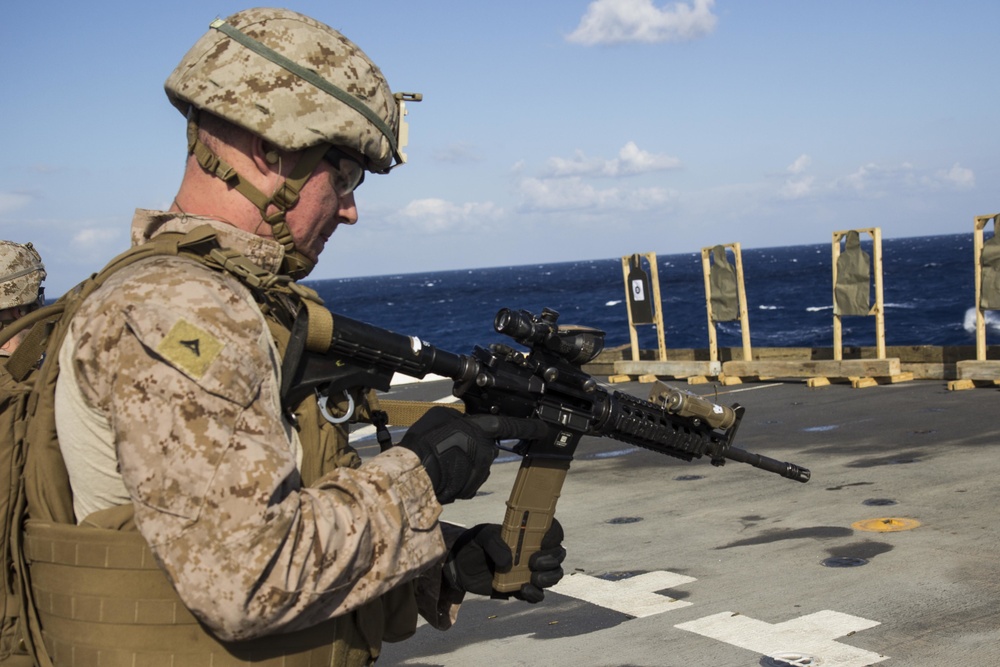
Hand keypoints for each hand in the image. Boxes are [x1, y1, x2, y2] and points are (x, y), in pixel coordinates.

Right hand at [399, 407, 546, 503]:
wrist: (415, 475)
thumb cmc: (425, 443)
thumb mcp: (440, 415)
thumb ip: (458, 417)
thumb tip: (461, 421)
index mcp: (480, 430)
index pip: (510, 426)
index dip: (528, 427)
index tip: (542, 428)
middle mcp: (485, 451)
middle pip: (486, 446)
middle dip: (473, 447)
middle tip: (450, 447)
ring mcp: (480, 472)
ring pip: (477, 463)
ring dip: (464, 462)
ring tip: (441, 461)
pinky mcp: (472, 489)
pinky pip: (469, 479)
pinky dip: (459, 476)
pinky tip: (444, 473)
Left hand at [443, 520, 565, 602]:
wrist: (460, 566)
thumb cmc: (475, 544)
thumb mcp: (482, 537)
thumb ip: (495, 544)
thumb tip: (508, 562)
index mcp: (528, 533)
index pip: (552, 530)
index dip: (554, 535)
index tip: (544, 541)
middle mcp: (534, 551)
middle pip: (558, 554)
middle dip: (552, 559)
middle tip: (534, 562)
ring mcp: (530, 571)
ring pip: (554, 575)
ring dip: (548, 578)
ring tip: (532, 578)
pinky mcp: (523, 588)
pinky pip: (539, 594)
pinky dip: (536, 594)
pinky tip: (524, 590)